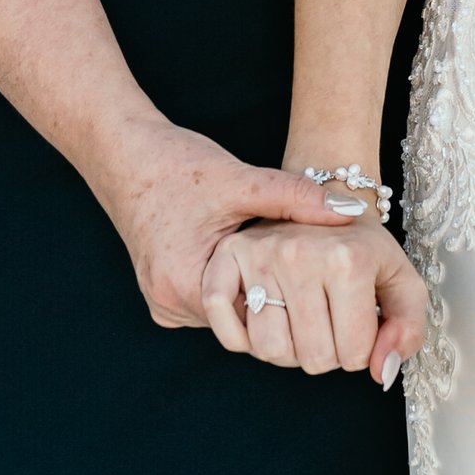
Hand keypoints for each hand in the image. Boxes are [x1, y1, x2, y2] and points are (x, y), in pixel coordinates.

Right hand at [93, 121, 356, 329]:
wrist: (123, 152)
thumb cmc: (176, 165)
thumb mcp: (241, 180)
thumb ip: (296, 197)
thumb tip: (351, 211)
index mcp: (185, 283)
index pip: (256, 319)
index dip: (294, 305)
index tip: (328, 288)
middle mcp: (169, 304)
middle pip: (243, 321)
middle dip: (278, 300)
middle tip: (317, 278)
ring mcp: (163, 303)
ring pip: (229, 314)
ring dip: (256, 292)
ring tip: (287, 267)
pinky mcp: (164, 293)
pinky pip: (212, 303)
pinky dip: (235, 286)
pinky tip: (254, 262)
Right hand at [201, 217, 429, 386]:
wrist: (326, 198)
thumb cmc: (362, 249)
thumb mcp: (402, 281)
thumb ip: (408, 329)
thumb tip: (383, 371)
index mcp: (350, 260)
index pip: (355, 355)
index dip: (361, 351)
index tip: (358, 323)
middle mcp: (301, 254)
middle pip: (313, 358)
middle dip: (327, 353)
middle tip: (330, 323)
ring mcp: (260, 254)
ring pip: (270, 350)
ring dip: (287, 350)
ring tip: (300, 321)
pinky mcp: (228, 257)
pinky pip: (225, 325)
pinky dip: (242, 338)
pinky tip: (265, 321)